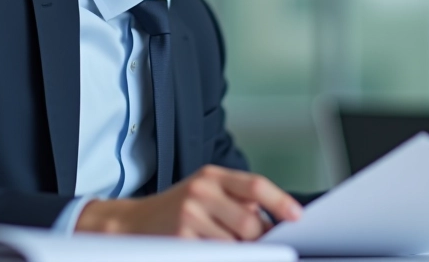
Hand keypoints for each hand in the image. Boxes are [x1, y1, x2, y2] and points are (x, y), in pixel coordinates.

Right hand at [75, 165, 302, 239]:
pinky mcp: (181, 240)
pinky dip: (224, 256)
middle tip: (258, 244)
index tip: (297, 216)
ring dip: (241, 250)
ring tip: (229, 246)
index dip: (280, 201)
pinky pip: (217, 254)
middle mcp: (200, 192)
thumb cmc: (176, 208)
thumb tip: (274, 221)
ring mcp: (189, 217)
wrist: (131, 223)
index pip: (255, 186)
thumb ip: (235, 199)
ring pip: (236, 244)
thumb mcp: (204, 191)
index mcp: (210, 176)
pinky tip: (214, 251)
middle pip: (250, 221)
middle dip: (260, 238)